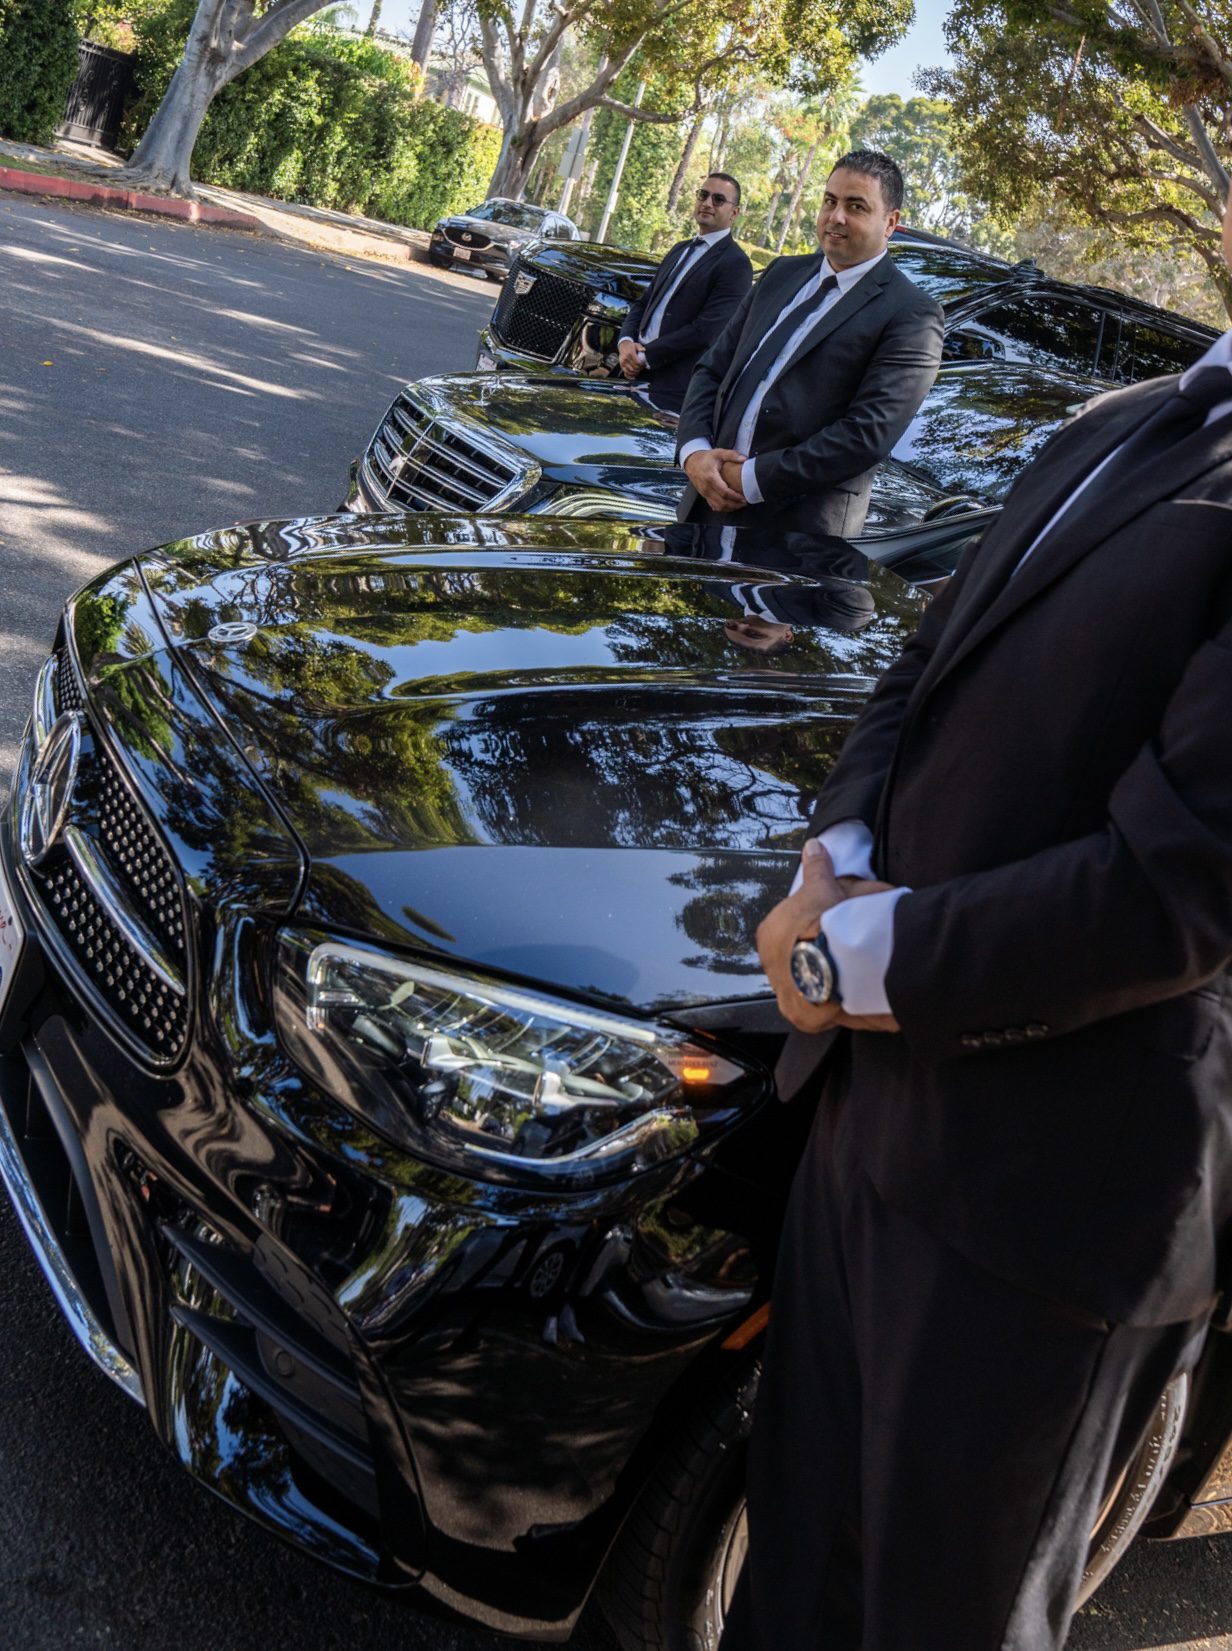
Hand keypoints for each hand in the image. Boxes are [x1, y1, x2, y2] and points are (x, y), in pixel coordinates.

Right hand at [618, 339, 642, 379]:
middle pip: (634, 368)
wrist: (623, 346)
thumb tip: (643, 350)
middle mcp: (625, 359)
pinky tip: (634, 377)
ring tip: (639, 370)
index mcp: (630, 353)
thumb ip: (640, 347)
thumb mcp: (636, 345)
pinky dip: (630, 376)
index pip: (637, 362)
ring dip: (636, 372)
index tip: (644, 365)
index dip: (642, 365)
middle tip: (642, 368)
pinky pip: (625, 373)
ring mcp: (623, 363)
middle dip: (639, 369)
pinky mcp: (621, 366)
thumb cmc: (631, 346)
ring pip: (630, 371)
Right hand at [683, 447, 747, 511]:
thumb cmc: (705, 458)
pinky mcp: (704, 496)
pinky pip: (714, 506)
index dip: (735, 497)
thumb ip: (731, 455)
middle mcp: (707, 488)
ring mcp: (705, 493)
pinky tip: (730, 506)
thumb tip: (744, 458)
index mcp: (711, 477)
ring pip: (718, 506)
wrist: (692, 462)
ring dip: (729, 508)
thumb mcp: (718, 453)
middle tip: (744, 502)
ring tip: (739, 505)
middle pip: (722, 502)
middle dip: (734, 504)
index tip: (743, 497)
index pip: (724, 492)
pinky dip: (723, 508)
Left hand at [756, 842, 900, 1033]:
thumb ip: (816, 867)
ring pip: (798, 984)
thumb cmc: (821, 921)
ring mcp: (781, 990)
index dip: (804, 928)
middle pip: (790, 959)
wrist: (832, 957)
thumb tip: (813, 846)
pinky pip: (811, 1011)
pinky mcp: (798, 1014)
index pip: (782, 930)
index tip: (823, 928)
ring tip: (840, 976)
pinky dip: (825, 1006)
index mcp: (768, 933)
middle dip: (808, 956)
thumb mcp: (820, 886)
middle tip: (836, 953)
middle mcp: (768, 964)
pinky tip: (839, 998)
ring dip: (815, 981)